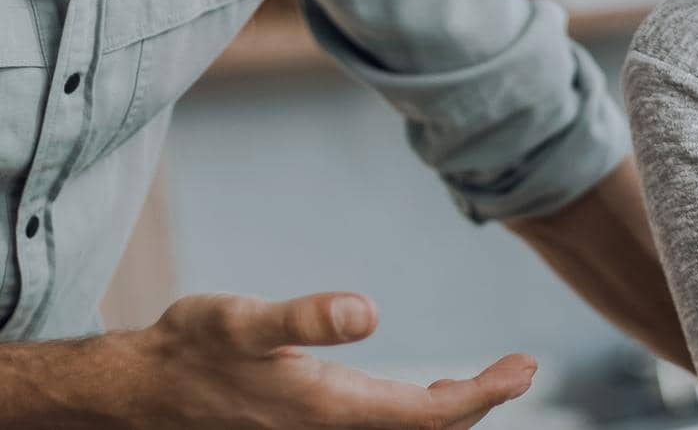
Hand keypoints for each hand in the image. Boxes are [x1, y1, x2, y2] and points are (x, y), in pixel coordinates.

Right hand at [112, 290, 534, 428]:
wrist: (138, 393)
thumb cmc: (192, 350)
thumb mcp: (242, 322)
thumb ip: (305, 319)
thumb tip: (368, 311)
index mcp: (329, 411)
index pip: (429, 416)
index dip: (483, 394)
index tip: (524, 368)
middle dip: (478, 402)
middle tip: (522, 368)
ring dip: (450, 413)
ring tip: (491, 383)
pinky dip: (415, 419)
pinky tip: (429, 400)